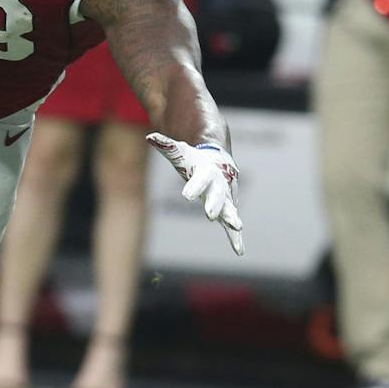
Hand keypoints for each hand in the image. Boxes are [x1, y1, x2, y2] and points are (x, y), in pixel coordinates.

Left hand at [146, 132, 244, 255]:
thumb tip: (149, 136)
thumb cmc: (193, 158)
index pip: (199, 179)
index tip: (186, 196)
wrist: (217, 161)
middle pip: (217, 195)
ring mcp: (224, 198)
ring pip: (229, 210)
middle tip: (210, 215)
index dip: (194, 187)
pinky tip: (239, 250)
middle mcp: (218, 185)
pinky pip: (231, 225)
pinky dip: (235, 238)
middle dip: (215, 205)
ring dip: (232, 219)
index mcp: (206, 172)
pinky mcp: (226, 210)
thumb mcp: (179, 152)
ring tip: (237, 228)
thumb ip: (166, 146)